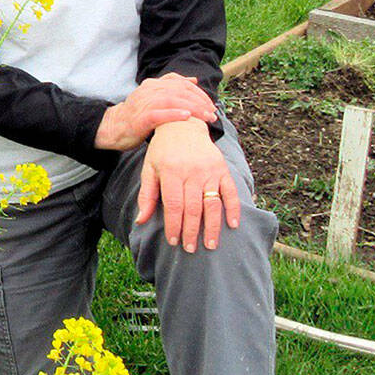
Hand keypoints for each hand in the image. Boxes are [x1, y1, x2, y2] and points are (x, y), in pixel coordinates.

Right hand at [95, 72, 217, 150]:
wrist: (113, 127)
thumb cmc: (137, 114)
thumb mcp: (153, 96)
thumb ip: (171, 88)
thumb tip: (193, 80)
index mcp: (152, 84)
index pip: (180, 83)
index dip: (198, 92)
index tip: (211, 104)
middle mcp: (148, 90)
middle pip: (179, 91)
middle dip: (200, 101)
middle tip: (213, 113)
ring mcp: (144, 103)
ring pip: (173, 101)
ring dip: (193, 108)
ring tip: (206, 117)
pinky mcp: (140, 118)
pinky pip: (160, 114)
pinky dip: (174, 114)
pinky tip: (187, 117)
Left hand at [136, 119, 240, 252]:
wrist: (183, 124)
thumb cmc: (163, 150)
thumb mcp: (149, 168)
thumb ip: (147, 194)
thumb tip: (141, 220)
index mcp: (171, 172)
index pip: (173, 205)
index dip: (174, 225)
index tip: (174, 241)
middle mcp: (191, 172)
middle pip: (193, 208)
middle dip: (191, 231)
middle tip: (190, 249)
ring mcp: (209, 171)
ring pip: (212, 204)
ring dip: (212, 227)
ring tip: (210, 245)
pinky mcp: (222, 169)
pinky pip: (230, 192)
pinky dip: (234, 209)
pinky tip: (233, 225)